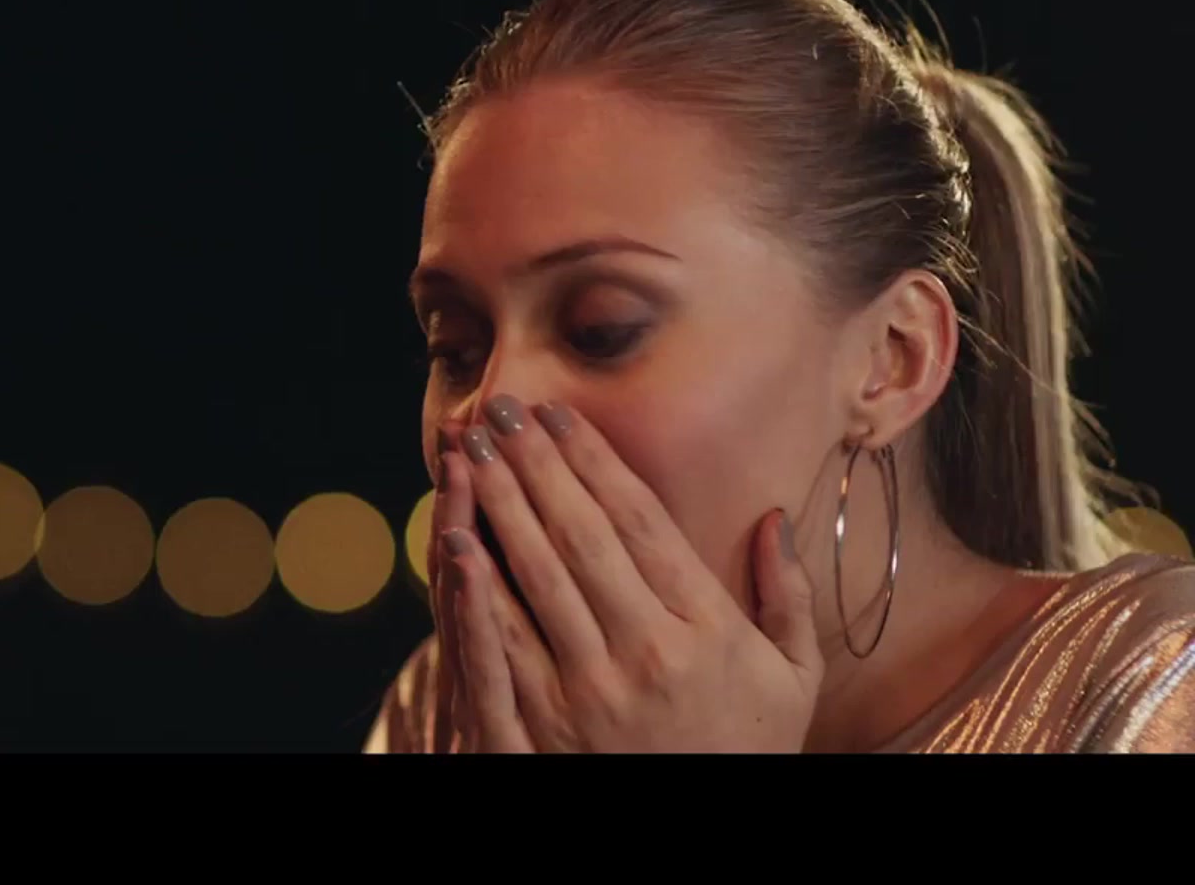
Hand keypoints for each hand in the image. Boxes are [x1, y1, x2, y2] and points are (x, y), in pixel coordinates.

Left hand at [432, 395, 822, 752]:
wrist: (698, 838)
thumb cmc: (743, 752)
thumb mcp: (791, 681)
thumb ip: (787, 598)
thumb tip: (774, 519)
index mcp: (705, 633)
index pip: (639, 524)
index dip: (594, 461)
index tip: (559, 414)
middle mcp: (645, 655)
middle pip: (578, 536)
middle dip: (534, 464)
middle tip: (500, 409)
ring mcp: (588, 695)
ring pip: (533, 578)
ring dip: (496, 505)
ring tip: (468, 449)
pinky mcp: (541, 731)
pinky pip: (502, 647)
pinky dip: (475, 589)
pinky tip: (455, 538)